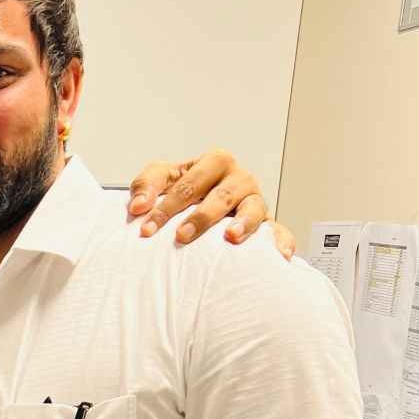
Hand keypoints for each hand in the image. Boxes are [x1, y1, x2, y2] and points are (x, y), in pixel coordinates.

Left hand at [128, 151, 296, 258]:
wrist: (203, 208)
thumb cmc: (183, 192)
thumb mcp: (161, 180)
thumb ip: (146, 186)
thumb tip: (138, 207)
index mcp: (215, 162)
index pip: (190, 182)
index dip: (166, 205)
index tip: (146, 229)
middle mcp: (239, 179)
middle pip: (223, 194)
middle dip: (202, 215)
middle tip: (181, 236)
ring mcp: (255, 201)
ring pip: (254, 208)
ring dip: (243, 222)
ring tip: (232, 237)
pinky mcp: (268, 224)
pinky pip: (278, 231)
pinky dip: (280, 241)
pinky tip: (279, 256)